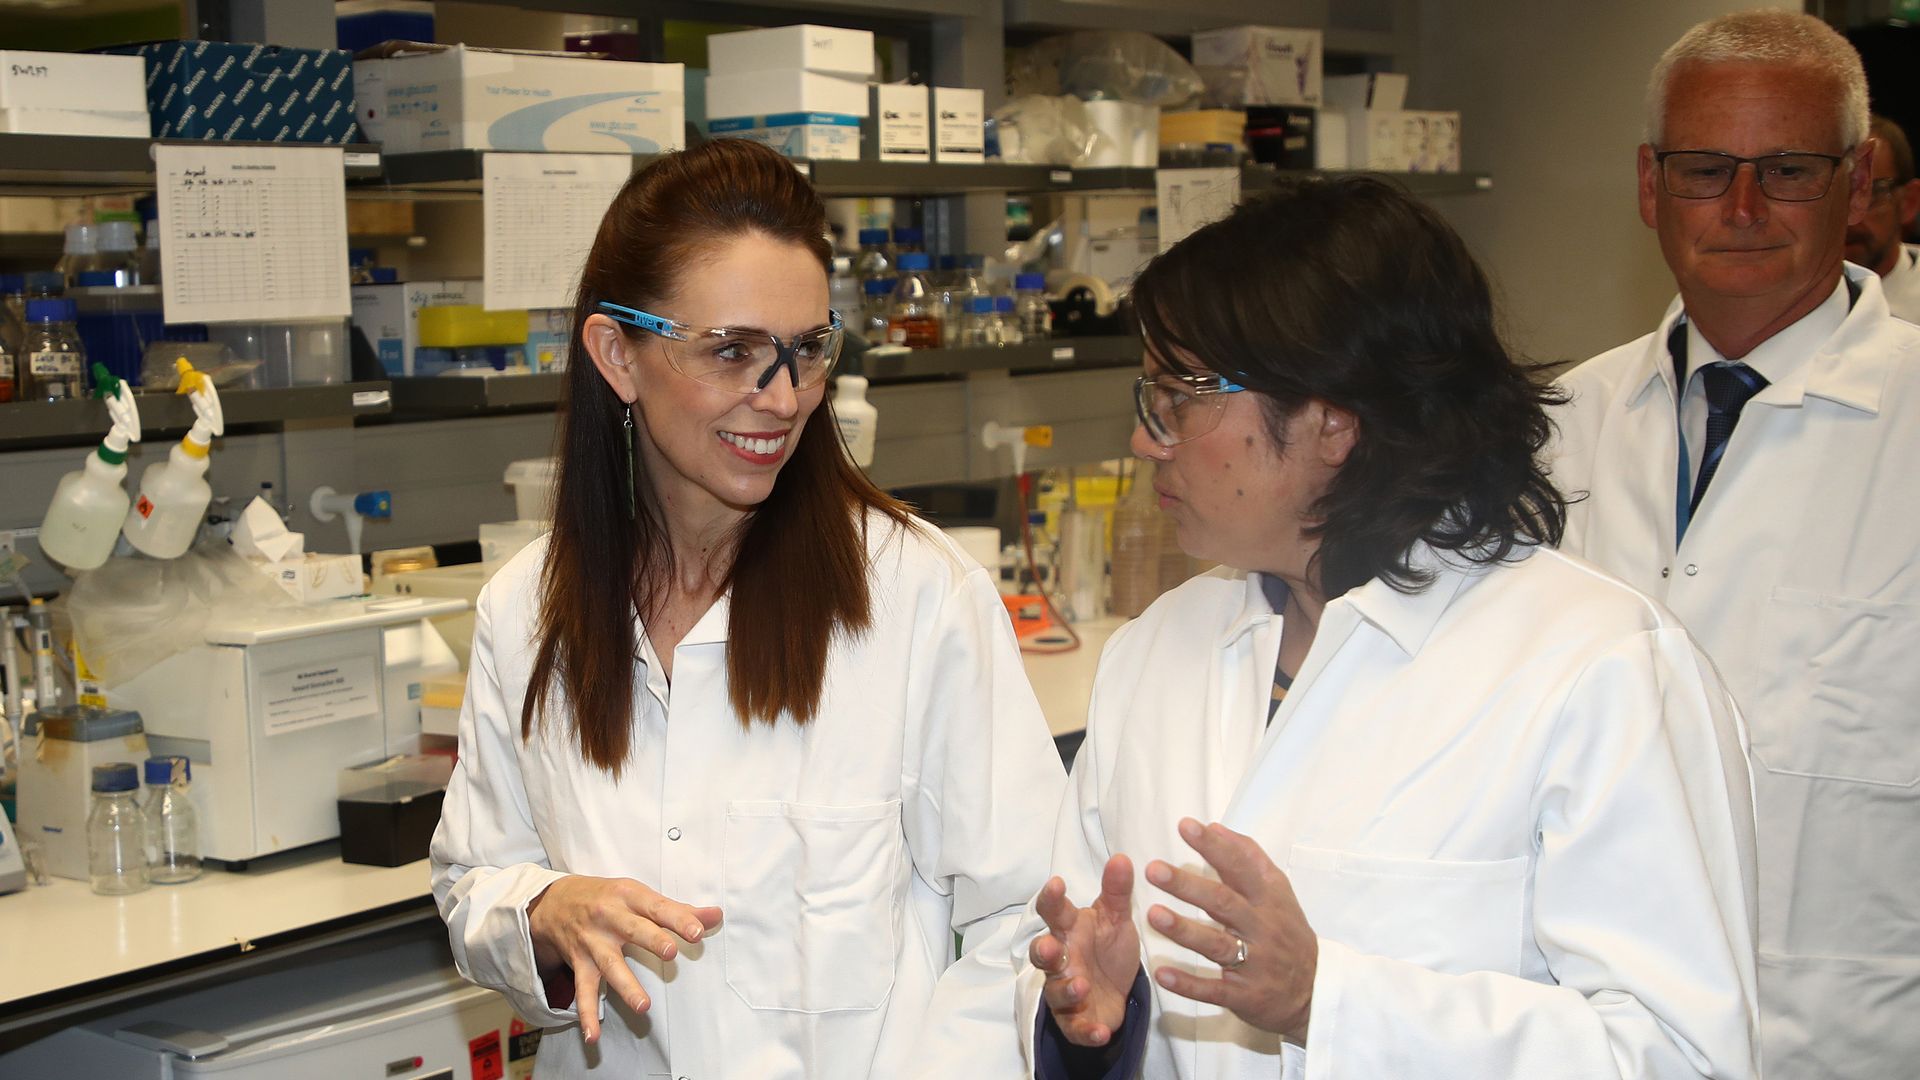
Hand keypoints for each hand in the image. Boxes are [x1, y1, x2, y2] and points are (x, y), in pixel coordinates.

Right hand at [527, 875, 723, 1043]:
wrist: (555, 902)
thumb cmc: (608, 898)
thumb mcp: (639, 895)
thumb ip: (678, 910)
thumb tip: (716, 916)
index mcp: (629, 896)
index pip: (657, 907)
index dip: (678, 918)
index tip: (697, 931)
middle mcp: (609, 917)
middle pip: (633, 930)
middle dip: (652, 940)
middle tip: (670, 953)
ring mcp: (593, 942)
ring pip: (610, 964)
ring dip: (626, 985)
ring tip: (643, 1006)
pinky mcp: (579, 963)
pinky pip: (583, 990)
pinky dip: (587, 1013)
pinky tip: (594, 1035)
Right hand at [1028, 854, 1141, 1046]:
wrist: (1117, 993)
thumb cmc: (1108, 949)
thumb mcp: (1117, 919)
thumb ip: (1117, 891)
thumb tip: (1121, 857)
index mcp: (1070, 930)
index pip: (1054, 912)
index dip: (1051, 899)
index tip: (1056, 884)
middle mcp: (1061, 960)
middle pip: (1042, 955)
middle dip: (1042, 952)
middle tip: (1050, 947)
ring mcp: (1065, 992)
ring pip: (1056, 992)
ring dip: (1066, 989)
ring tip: (1081, 985)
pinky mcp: (1077, 1022)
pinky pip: (1076, 1028)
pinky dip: (1086, 1031)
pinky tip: (1101, 1031)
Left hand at [1146, 818, 1315, 1041]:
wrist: (1315, 990)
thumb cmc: (1287, 932)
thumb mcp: (1278, 892)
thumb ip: (1249, 858)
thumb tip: (1216, 827)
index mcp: (1269, 899)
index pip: (1241, 867)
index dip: (1214, 847)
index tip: (1186, 826)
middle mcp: (1262, 928)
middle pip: (1223, 903)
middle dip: (1188, 886)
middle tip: (1154, 870)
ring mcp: (1255, 963)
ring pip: (1216, 945)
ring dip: (1184, 930)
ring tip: (1153, 915)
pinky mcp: (1245, 995)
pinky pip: (1213, 990)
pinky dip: (1188, 983)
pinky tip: (1162, 974)